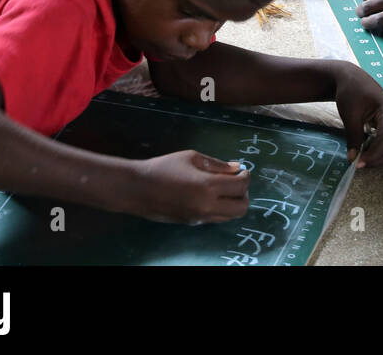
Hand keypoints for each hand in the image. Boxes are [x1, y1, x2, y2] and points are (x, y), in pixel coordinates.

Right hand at [132, 150, 249, 223]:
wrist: (137, 189)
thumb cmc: (163, 167)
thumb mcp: (192, 157)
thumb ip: (217, 164)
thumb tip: (237, 168)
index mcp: (208, 187)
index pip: (241, 186)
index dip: (246, 176)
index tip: (242, 170)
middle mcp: (207, 206)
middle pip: (242, 208)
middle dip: (244, 194)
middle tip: (235, 182)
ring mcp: (200, 217)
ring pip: (230, 217)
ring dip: (233, 203)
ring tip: (223, 188)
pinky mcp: (192, 223)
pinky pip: (216, 218)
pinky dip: (221, 208)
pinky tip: (211, 196)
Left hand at [332, 63, 382, 167]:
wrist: (353, 79)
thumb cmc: (351, 93)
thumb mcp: (350, 116)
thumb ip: (353, 138)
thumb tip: (353, 159)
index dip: (373, 155)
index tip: (357, 164)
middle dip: (380, 159)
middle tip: (361, 165)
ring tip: (365, 159)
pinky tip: (369, 151)